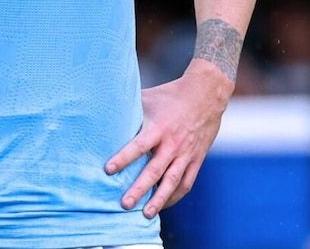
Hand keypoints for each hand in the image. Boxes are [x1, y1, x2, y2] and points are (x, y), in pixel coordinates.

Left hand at [105, 60, 233, 217]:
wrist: (206, 94)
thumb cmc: (171, 95)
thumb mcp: (149, 98)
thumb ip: (130, 109)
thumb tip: (104, 112)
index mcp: (159, 127)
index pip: (139, 146)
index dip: (123, 158)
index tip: (108, 170)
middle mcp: (173, 143)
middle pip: (154, 170)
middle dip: (139, 188)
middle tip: (124, 204)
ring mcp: (186, 153)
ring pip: (172, 182)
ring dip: (158, 199)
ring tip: (145, 214)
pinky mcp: (197, 159)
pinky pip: (186, 182)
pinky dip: (175, 195)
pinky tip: (163, 205)